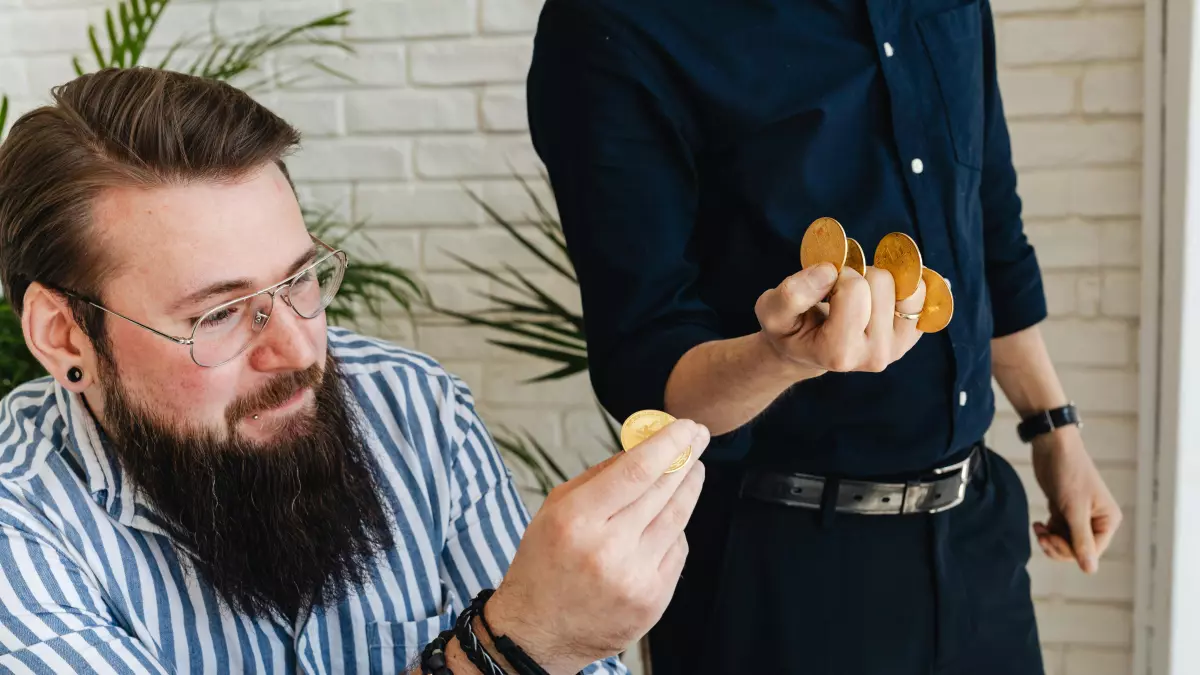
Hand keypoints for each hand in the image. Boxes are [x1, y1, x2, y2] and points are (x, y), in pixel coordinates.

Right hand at [484, 419, 710, 674]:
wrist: (537, 633)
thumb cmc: (544, 562)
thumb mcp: (556, 509)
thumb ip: (599, 476)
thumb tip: (643, 445)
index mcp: (577, 520)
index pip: (635, 471)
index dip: (667, 444)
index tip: (685, 425)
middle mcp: (607, 549)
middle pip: (661, 491)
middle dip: (685, 458)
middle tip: (698, 436)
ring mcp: (634, 578)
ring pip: (676, 520)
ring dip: (689, 488)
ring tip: (694, 469)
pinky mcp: (652, 601)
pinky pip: (676, 552)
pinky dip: (676, 529)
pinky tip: (672, 516)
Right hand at [755, 262, 926, 374]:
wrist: (806, 349)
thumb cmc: (789, 327)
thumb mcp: (771, 310)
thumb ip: (793, 292)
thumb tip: (829, 270)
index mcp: (839, 353)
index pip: (855, 288)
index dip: (837, 273)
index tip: (823, 286)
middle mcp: (874, 356)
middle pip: (883, 282)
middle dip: (860, 274)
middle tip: (839, 290)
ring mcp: (897, 349)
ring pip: (908, 284)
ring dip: (882, 277)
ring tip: (860, 292)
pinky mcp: (911, 338)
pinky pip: (926, 294)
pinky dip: (910, 281)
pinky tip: (888, 289)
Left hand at [1030, 425, 1121, 573]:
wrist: (1052, 447)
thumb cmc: (1068, 474)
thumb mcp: (1074, 510)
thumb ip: (1082, 541)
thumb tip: (1090, 570)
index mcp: (1108, 520)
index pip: (1092, 552)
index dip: (1070, 552)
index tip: (1050, 539)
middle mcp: (1097, 520)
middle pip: (1078, 550)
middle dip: (1058, 547)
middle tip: (1042, 536)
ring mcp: (1080, 516)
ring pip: (1066, 542)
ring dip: (1050, 540)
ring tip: (1039, 529)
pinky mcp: (1065, 511)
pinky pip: (1058, 532)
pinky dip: (1048, 532)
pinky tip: (1038, 524)